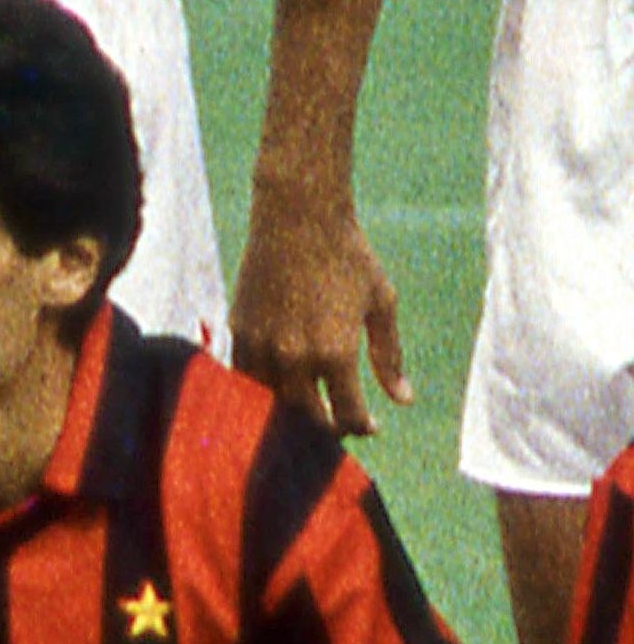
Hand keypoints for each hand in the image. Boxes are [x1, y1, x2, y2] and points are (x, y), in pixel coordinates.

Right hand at [230, 185, 410, 436]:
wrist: (298, 214)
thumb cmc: (348, 254)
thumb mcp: (381, 302)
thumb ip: (388, 355)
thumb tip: (404, 400)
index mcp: (336, 352)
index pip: (348, 415)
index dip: (361, 427)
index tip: (370, 426)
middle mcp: (296, 358)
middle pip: (309, 421)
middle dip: (328, 429)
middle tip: (338, 425)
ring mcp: (264, 349)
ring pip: (273, 407)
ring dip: (293, 416)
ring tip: (309, 412)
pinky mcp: (240, 336)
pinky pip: (247, 383)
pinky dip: (263, 394)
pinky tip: (280, 389)